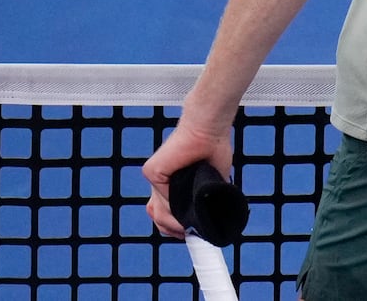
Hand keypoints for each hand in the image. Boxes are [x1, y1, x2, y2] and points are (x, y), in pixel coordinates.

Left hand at [143, 120, 233, 238]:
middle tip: (191, 235)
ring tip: (191, 227)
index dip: (175, 227)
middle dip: (173, 230)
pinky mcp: (153, 172)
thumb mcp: (211, 182)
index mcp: (171, 183)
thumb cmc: (213, 148)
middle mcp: (160, 181)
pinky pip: (162, 200)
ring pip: (159, 212)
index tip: (191, 234)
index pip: (163, 214)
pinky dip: (175, 211)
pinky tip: (188, 213)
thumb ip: (204, 200)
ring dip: (175, 224)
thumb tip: (206, 223)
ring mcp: (154, 177)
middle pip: (158, 217)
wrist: (210, 129)